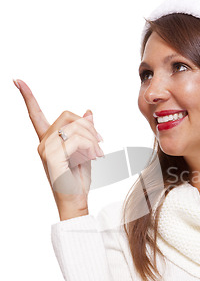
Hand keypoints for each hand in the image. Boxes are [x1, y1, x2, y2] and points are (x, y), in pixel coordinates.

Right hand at [14, 79, 103, 215]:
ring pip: (75, 126)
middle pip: (68, 115)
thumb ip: (84, 132)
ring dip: (93, 138)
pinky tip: (94, 157)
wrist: (75, 200)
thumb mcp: (84, 150)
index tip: (17, 80)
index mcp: (48, 140)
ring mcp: (46, 150)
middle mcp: (43, 143)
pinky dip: (91, 146)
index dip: (27, 97)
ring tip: (98, 153)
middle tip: (100, 143)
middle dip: (88, 126)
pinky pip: (77, 139)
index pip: (35, 114)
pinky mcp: (52, 157)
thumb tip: (88, 111)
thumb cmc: (78, 179)